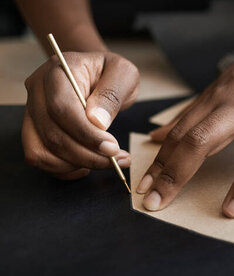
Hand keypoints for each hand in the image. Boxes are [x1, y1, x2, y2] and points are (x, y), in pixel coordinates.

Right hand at [22, 51, 138, 178]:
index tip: (112, 148)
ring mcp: (33, 111)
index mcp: (59, 71)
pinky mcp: (35, 129)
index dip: (86, 134)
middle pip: (52, 134)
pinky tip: (87, 164)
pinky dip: (64, 168)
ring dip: (76, 164)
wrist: (98, 73)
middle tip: (117, 159)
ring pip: (42, 151)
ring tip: (105, 162)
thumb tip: (97, 122)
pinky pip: (40, 158)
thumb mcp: (123, 74)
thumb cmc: (111, 72)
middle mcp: (38, 91)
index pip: (62, 108)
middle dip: (87, 155)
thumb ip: (111, 94)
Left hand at [137, 20, 233, 217]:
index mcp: (218, 99)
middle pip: (205, 138)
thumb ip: (187, 116)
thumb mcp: (217, 88)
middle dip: (179, 173)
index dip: (161, 164)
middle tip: (160, 203)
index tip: (145, 192)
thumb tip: (156, 139)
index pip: (181, 134)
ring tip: (232, 212)